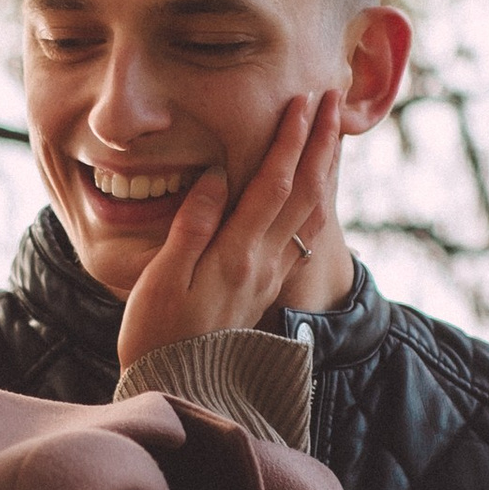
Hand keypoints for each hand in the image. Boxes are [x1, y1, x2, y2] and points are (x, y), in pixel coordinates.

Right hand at [114, 91, 342, 369]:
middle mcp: (263, 264)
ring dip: (325, 170)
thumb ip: (191, 226)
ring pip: (312, 215)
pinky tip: (316, 191)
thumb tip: (214, 176)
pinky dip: (316, 203)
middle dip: (320, 143)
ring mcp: (268, 277)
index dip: (290, 141)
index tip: (302, 103)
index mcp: (236, 255)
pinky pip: (304, 238)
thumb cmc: (156, 334)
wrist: (178, 389)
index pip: (273, 186)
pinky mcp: (265, 289)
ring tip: (333, 135)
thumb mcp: (161, 279)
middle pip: (305, 194)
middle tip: (333, 100)